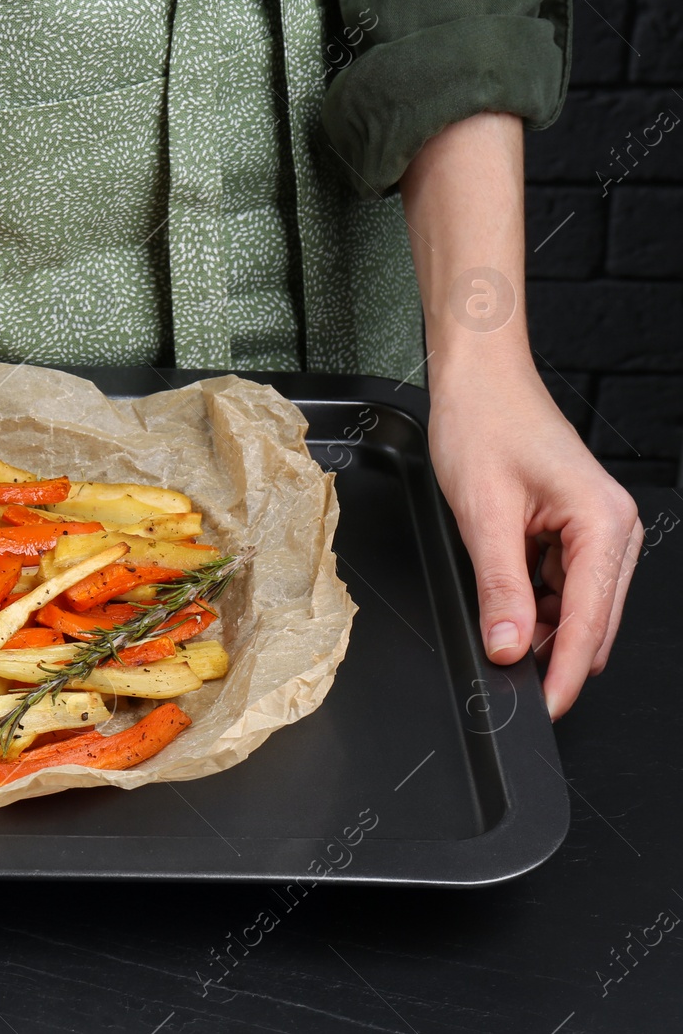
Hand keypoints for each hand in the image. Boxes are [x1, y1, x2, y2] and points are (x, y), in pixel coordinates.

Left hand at [427, 361, 640, 718]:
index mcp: (603, 523)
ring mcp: (597, 531)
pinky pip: (561, 586)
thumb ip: (499, 587)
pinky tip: (504, 602)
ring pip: (575, 608)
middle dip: (552, 655)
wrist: (478, 382)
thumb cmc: (484, 425)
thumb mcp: (482, 514)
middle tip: (506, 682)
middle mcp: (613, 529)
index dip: (563, 673)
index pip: (589, 621)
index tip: (543, 709)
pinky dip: (533, 603)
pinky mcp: (574, 530)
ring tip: (494, 625)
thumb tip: (508, 647)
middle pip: (591, 622)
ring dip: (539, 627)